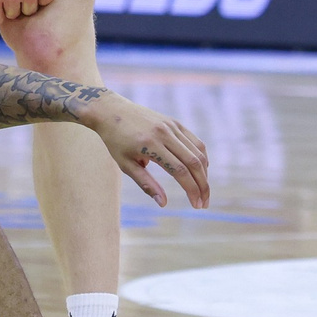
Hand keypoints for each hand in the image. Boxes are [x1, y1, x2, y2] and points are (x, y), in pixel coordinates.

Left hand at [89, 94, 211, 208]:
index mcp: (150, 145)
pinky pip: (194, 141)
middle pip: (193, 162)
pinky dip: (201, 157)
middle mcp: (164, 133)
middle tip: (204, 203)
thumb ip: (146, 184)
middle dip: (203, 185)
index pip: (179, 171)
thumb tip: (164, 204)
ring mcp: (171, 126)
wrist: (111, 111)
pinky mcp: (174, 122)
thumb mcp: (126, 165)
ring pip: (197, 152)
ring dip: (204, 173)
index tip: (196, 206)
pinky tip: (201, 171)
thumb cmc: (116, 141)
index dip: (191, 190)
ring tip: (203, 191)